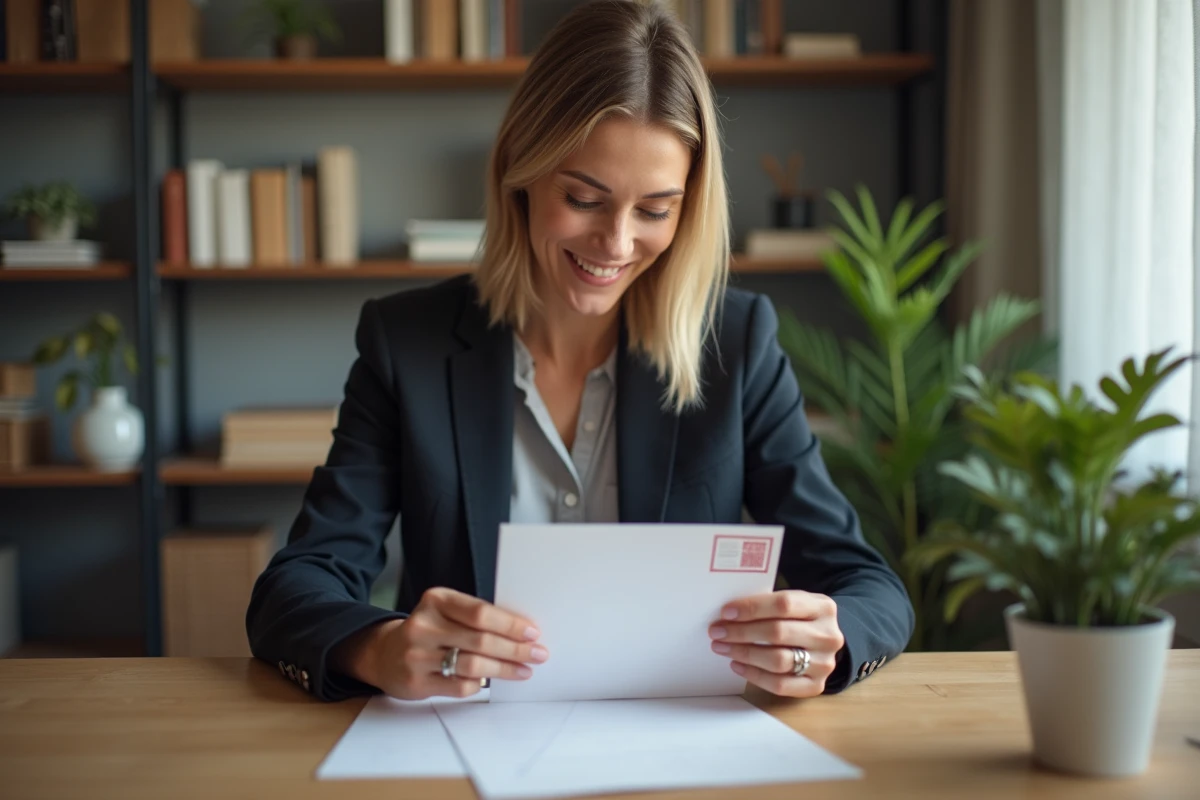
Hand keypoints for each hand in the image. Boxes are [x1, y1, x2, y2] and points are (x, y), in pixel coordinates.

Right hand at [333, 587, 549, 699]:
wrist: (384, 653)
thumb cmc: (429, 630)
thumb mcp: (445, 612)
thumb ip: (476, 618)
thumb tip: (522, 632)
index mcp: (436, 600)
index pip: (480, 612)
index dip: (510, 624)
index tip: (533, 632)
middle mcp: (424, 626)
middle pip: (480, 640)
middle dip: (515, 649)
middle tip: (538, 654)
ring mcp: (417, 655)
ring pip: (473, 665)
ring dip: (504, 669)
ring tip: (524, 671)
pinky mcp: (416, 682)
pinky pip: (459, 686)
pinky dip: (480, 684)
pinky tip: (490, 681)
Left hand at [709, 590, 844, 697]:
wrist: (825, 643)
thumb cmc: (801, 619)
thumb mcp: (796, 603)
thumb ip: (770, 604)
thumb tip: (729, 613)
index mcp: (823, 607)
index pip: (784, 604)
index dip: (752, 608)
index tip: (726, 612)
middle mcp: (828, 636)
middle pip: (778, 632)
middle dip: (742, 632)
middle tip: (717, 631)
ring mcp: (824, 663)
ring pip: (777, 660)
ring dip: (744, 653)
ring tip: (723, 647)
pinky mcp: (816, 685)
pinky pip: (780, 684)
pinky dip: (754, 675)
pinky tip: (737, 665)